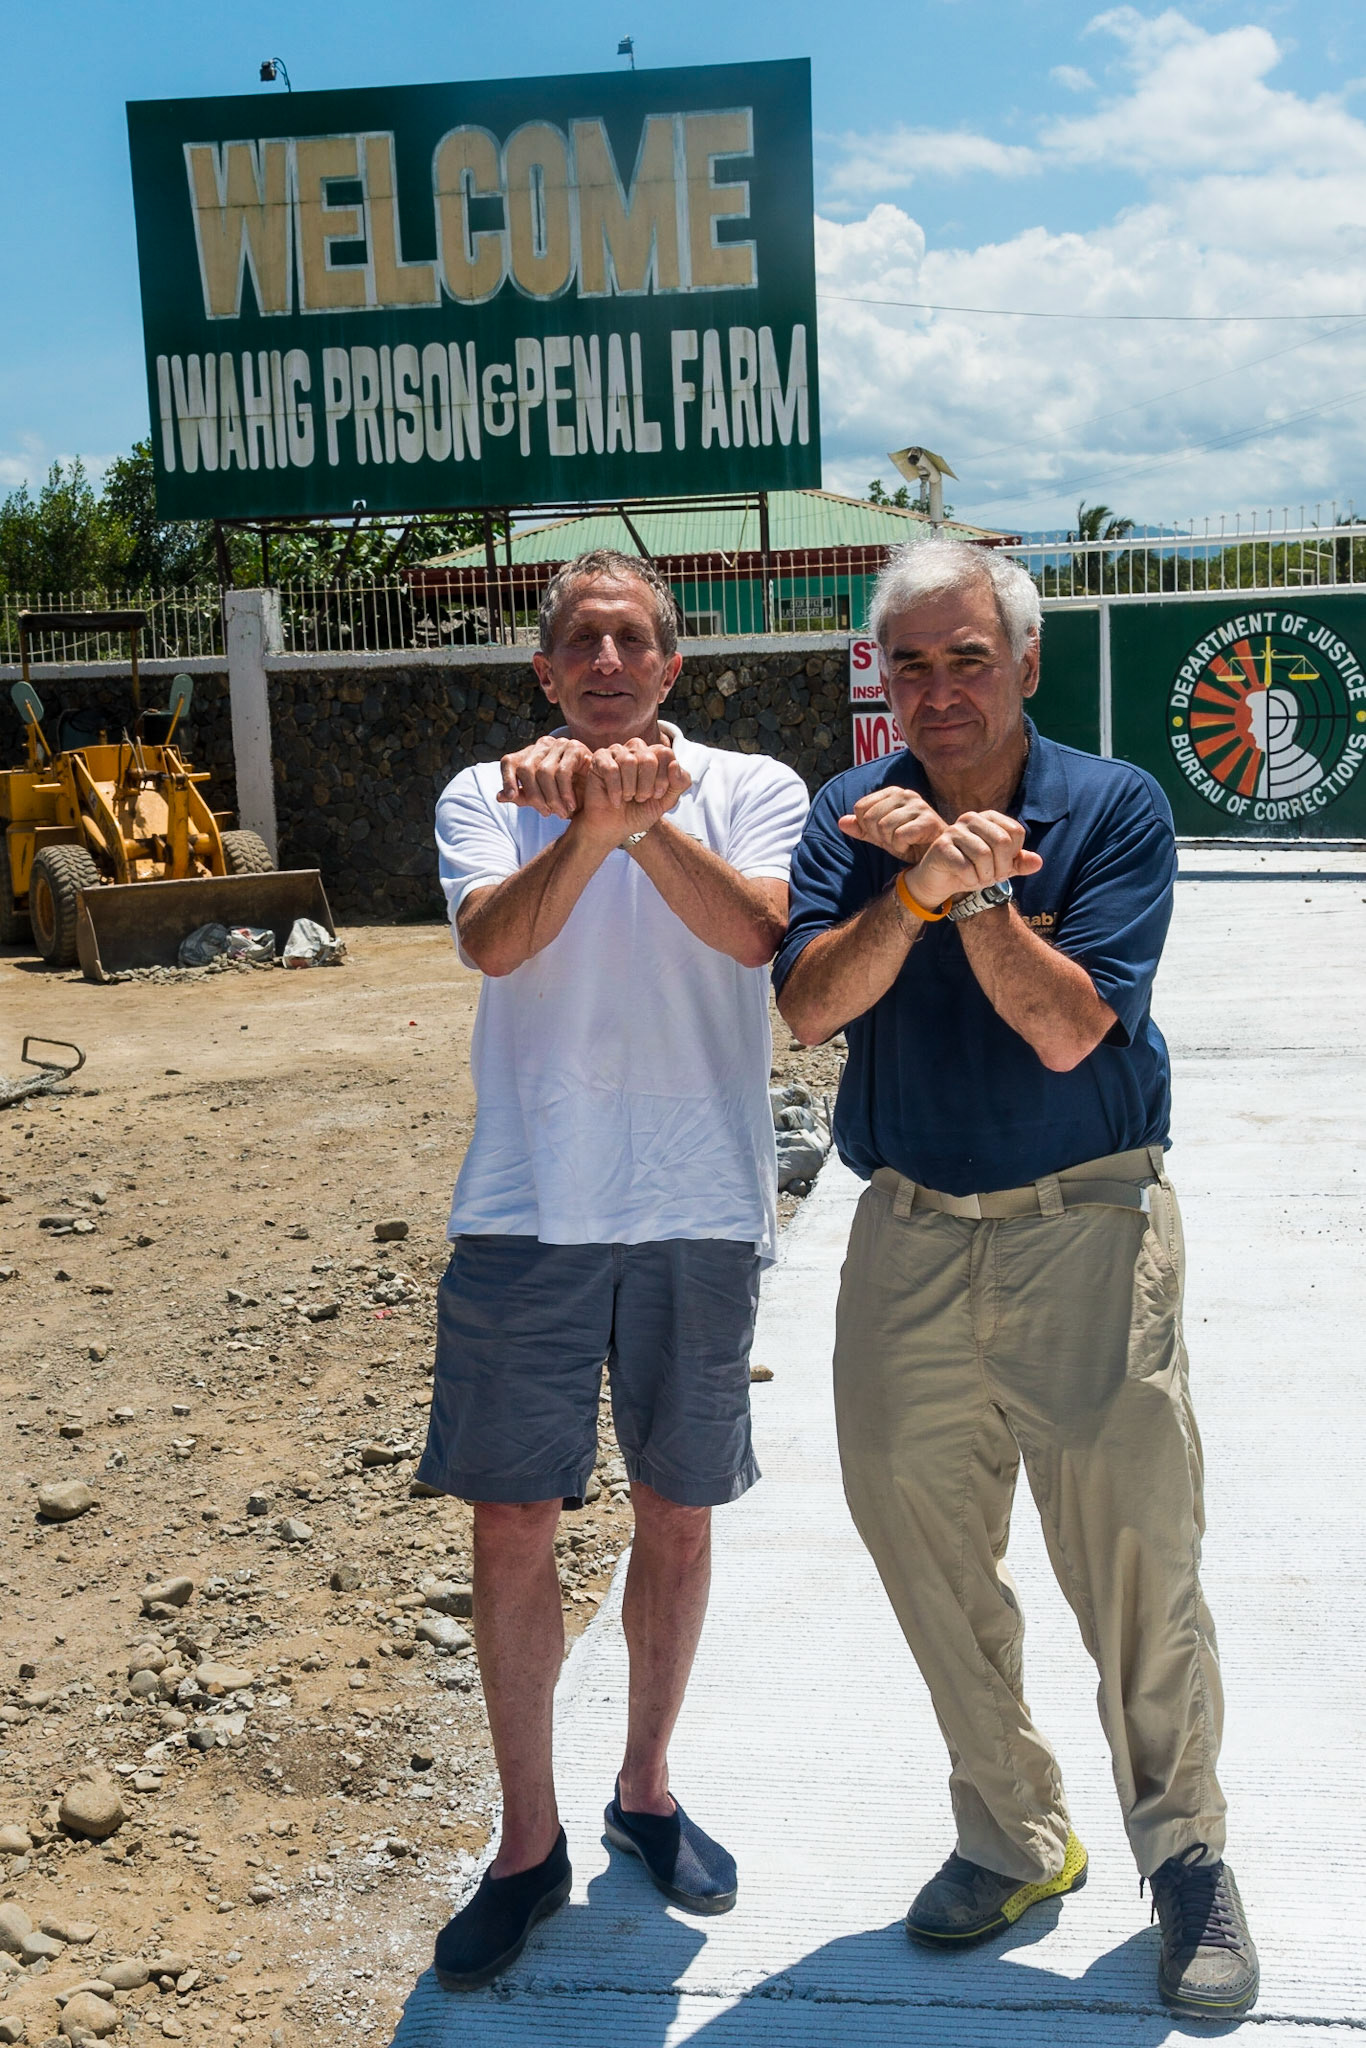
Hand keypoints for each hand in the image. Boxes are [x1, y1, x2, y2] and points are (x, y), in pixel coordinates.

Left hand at [496, 735, 592, 817]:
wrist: (597, 792)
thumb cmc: (567, 795)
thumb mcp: (542, 798)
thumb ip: (522, 797)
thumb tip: (499, 797)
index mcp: (529, 754)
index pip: (509, 761)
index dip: (506, 779)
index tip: (511, 798)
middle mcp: (542, 745)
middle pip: (526, 769)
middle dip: (535, 796)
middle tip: (546, 814)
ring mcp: (559, 743)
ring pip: (543, 772)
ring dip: (552, 797)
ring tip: (560, 813)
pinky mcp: (575, 748)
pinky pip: (562, 772)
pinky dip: (565, 792)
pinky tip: (570, 805)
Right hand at [578, 740, 691, 845]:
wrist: (614, 828)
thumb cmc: (638, 812)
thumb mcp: (666, 801)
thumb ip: (680, 783)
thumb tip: (674, 764)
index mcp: (654, 755)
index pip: (665, 753)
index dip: (663, 778)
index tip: (656, 795)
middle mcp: (636, 749)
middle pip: (649, 758)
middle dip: (646, 786)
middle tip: (640, 798)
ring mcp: (617, 752)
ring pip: (629, 761)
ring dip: (630, 788)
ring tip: (627, 797)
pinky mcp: (599, 759)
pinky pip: (611, 769)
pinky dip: (615, 789)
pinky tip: (615, 799)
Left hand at [839, 787, 946, 861]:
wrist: (938, 854)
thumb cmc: (911, 843)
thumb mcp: (882, 836)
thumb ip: (862, 829)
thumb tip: (840, 822)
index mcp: (893, 793)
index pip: (860, 807)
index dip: (866, 827)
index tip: (883, 834)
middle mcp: (906, 794)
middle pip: (870, 818)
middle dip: (878, 836)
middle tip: (894, 841)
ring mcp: (919, 806)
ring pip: (884, 827)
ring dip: (891, 843)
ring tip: (904, 843)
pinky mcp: (929, 821)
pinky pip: (899, 836)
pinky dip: (901, 847)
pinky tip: (911, 846)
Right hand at [905, 810, 1042, 908]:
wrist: (940, 881)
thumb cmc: (973, 869)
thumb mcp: (1001, 867)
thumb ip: (1020, 862)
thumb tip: (1038, 862)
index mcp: (989, 817)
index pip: (1016, 832)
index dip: (1013, 855)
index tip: (1001, 864)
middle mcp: (971, 818)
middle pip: (1002, 842)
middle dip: (1001, 867)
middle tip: (992, 877)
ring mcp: (954, 830)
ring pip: (983, 855)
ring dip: (985, 876)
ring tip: (979, 879)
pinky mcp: (941, 847)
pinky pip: (965, 867)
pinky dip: (970, 880)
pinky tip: (965, 880)